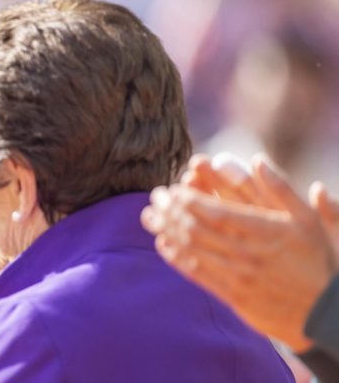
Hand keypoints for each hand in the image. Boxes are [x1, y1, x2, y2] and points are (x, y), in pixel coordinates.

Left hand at [141, 154, 338, 351]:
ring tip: (149, 217)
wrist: (322, 312)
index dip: (188, 199)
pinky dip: (176, 258)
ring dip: (166, 231)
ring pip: (192, 250)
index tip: (172, 188)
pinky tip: (163, 244)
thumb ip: (280, 189)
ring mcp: (238, 276)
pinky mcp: (233, 295)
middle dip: (170, 211)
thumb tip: (256, 159)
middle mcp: (248, 253)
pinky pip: (197, 274)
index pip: (215, 211)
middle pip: (197, 228)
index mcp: (264, 231)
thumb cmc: (314, 260)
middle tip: (155, 197)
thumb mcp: (307, 220)